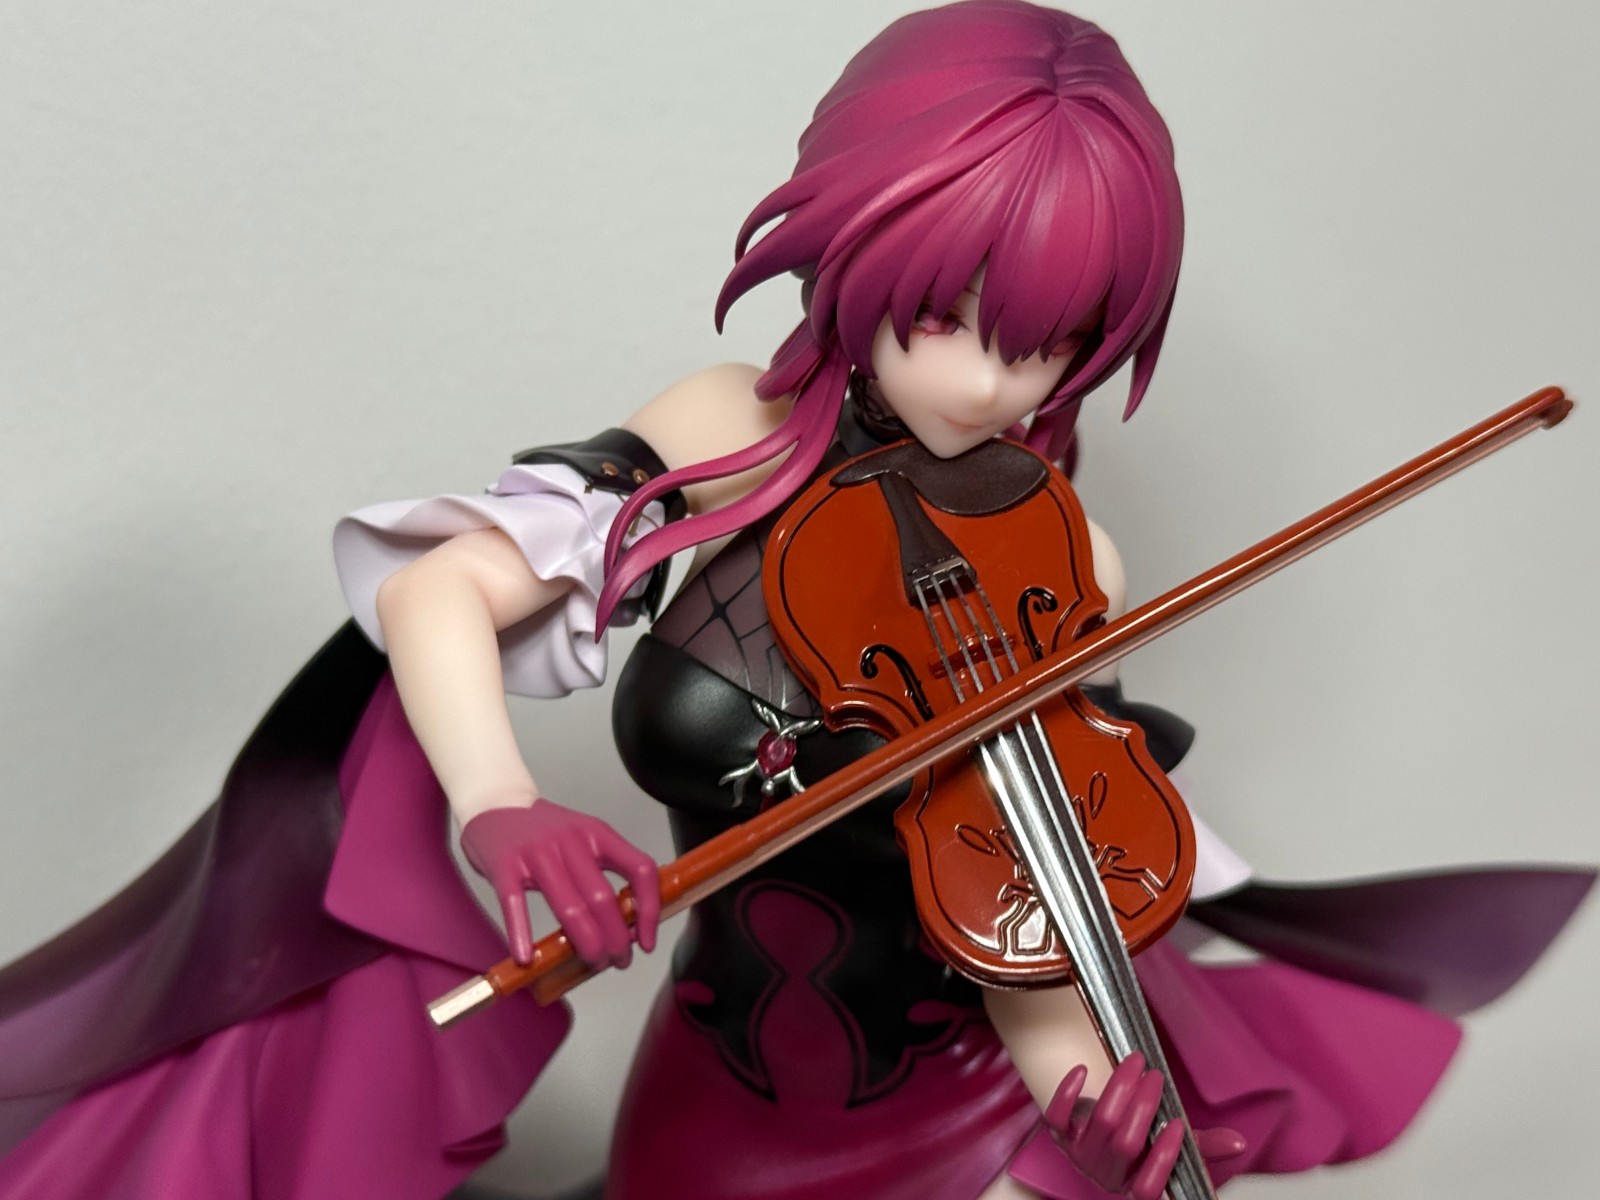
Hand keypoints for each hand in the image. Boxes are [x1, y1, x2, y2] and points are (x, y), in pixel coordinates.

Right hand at [460, 799, 659, 969]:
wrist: (495, 802)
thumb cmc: (542, 829)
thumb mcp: (582, 837)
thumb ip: (602, 871)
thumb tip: (625, 924)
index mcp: (598, 833)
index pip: (640, 869)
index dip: (650, 909)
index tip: (646, 940)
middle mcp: (572, 840)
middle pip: (603, 898)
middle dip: (616, 939)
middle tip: (618, 961)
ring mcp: (537, 852)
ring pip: (570, 907)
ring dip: (586, 943)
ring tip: (594, 963)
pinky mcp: (505, 864)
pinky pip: (515, 905)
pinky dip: (522, 935)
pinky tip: (528, 958)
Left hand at [1044, 1054, 1244, 1199]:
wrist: (1099, 1132)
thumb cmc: (1141, 1139)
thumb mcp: (1170, 1144)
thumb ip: (1203, 1145)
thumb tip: (1237, 1143)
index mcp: (1134, 1184)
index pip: (1147, 1187)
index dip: (1162, 1158)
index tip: (1177, 1124)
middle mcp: (1105, 1174)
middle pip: (1125, 1145)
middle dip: (1142, 1107)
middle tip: (1155, 1077)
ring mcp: (1080, 1155)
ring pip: (1099, 1123)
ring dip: (1118, 1088)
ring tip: (1134, 1063)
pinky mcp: (1059, 1133)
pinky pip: (1056, 1116)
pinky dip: (1067, 1092)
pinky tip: (1083, 1071)